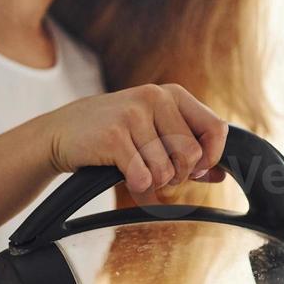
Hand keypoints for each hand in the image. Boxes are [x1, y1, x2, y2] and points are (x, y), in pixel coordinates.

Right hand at [41, 84, 227, 193]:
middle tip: (158, 174)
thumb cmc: (113, 134)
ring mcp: (133, 114)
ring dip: (153, 183)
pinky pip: (142, 178)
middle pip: (191, 155)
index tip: (196, 169)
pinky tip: (126, 178)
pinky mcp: (114, 136)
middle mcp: (155, 98)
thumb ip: (189, 150)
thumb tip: (221, 173)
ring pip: (166, 170)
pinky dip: (137, 188)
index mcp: (172, 94)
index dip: (212, 156)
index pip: (216, 128)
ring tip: (137, 173)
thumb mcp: (153, 132)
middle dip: (178, 176)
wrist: (62, 132)